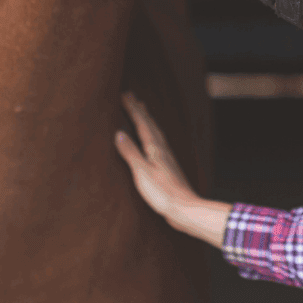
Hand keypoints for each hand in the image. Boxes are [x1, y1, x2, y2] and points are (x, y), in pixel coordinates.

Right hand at [115, 92, 197, 220]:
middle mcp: (162, 148)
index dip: (132, 108)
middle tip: (132, 95)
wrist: (184, 208)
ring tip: (143, 109)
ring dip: (148, 118)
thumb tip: (118, 133)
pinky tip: (154, 139)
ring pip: (155, 131)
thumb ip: (130, 152)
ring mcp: (166, 156)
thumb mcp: (141, 172)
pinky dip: (153, 132)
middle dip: (140, 109)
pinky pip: (158, 141)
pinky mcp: (168, 166)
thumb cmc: (162, 193)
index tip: (124, 94)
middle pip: (150, 123)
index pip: (141, 123)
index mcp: (154, 147)